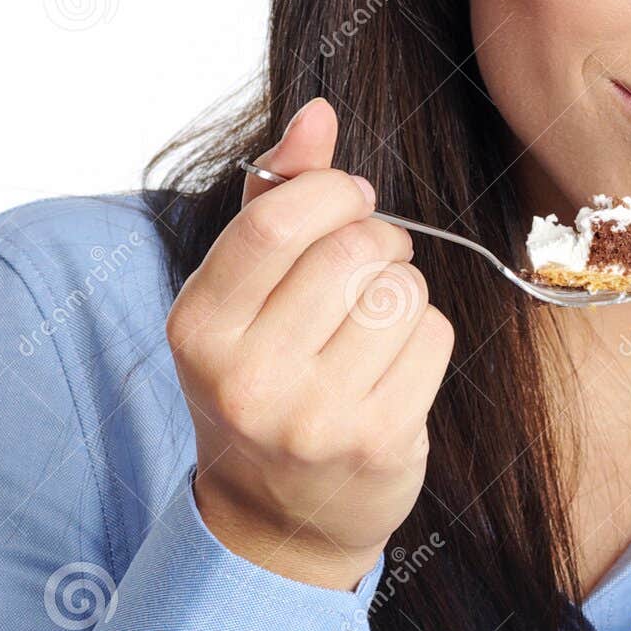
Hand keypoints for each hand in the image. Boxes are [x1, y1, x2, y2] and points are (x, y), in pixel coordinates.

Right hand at [167, 97, 454, 589]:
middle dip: (377, 239)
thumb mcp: (243, 294)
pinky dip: (425, 336)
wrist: (280, 517)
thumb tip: (319, 113)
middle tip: (369, 264)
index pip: (274, 221)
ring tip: (374, 322)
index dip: (329, 191)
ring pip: (400, 291)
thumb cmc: (265, 377)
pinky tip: (393, 366)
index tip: (350, 197)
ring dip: (402, 290)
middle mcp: (246, 378)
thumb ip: (276, 195)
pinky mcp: (376, 442)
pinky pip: (433, 336)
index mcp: (197, 327)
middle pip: (350, 250)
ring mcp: (311, 418)